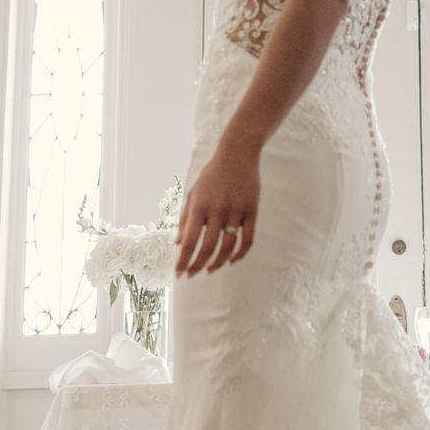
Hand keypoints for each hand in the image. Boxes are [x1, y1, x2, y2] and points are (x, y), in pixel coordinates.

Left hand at [174, 143, 259, 276]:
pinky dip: (240, 253)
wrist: (238, 154)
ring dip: (218, 263)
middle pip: (207, 248)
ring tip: (210, 270)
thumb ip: (186, 219)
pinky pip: (248, 239)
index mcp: (200, 206)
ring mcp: (236, 211)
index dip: (183, 260)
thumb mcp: (194, 193)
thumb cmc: (212, 174)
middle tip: (192, 275)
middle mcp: (218, 210)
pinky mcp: (251, 211)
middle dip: (197, 265)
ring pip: (228, 247)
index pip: (189, 241)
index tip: (179, 273)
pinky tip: (232, 261)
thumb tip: (178, 243)